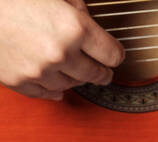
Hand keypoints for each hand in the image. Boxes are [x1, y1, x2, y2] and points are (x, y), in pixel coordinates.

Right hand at [0, 0, 123, 99]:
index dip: (114, 53)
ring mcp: (39, 70)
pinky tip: (55, 83)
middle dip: (100, 70)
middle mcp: (60, 53)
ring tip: (70, 67)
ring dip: (74, 77)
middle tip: (100, 67)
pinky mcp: (19, 81)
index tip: (113, 54)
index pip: (113, 54)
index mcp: (73, 28)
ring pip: (73, 85)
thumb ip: (74, 6)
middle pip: (98, 75)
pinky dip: (53, 89)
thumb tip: (88, 18)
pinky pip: (47, 94)